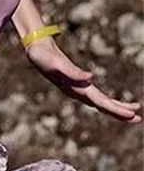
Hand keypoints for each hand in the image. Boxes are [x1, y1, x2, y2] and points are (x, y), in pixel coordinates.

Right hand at [24, 35, 141, 123]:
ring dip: (118, 108)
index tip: (131, 115)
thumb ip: (72, 72)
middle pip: (103, 106)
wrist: (36, 51)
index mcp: (77, 89)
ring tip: (134, 112)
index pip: (100, 103)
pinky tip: (118, 103)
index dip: (116, 109)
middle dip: (121, 113)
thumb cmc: (44, 57)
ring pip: (102, 103)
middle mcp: (79, 92)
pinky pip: (99, 96)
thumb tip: (90, 78)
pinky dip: (110, 101)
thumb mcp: (57, 64)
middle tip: (139, 119)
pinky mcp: (80, 84)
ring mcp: (79, 90)